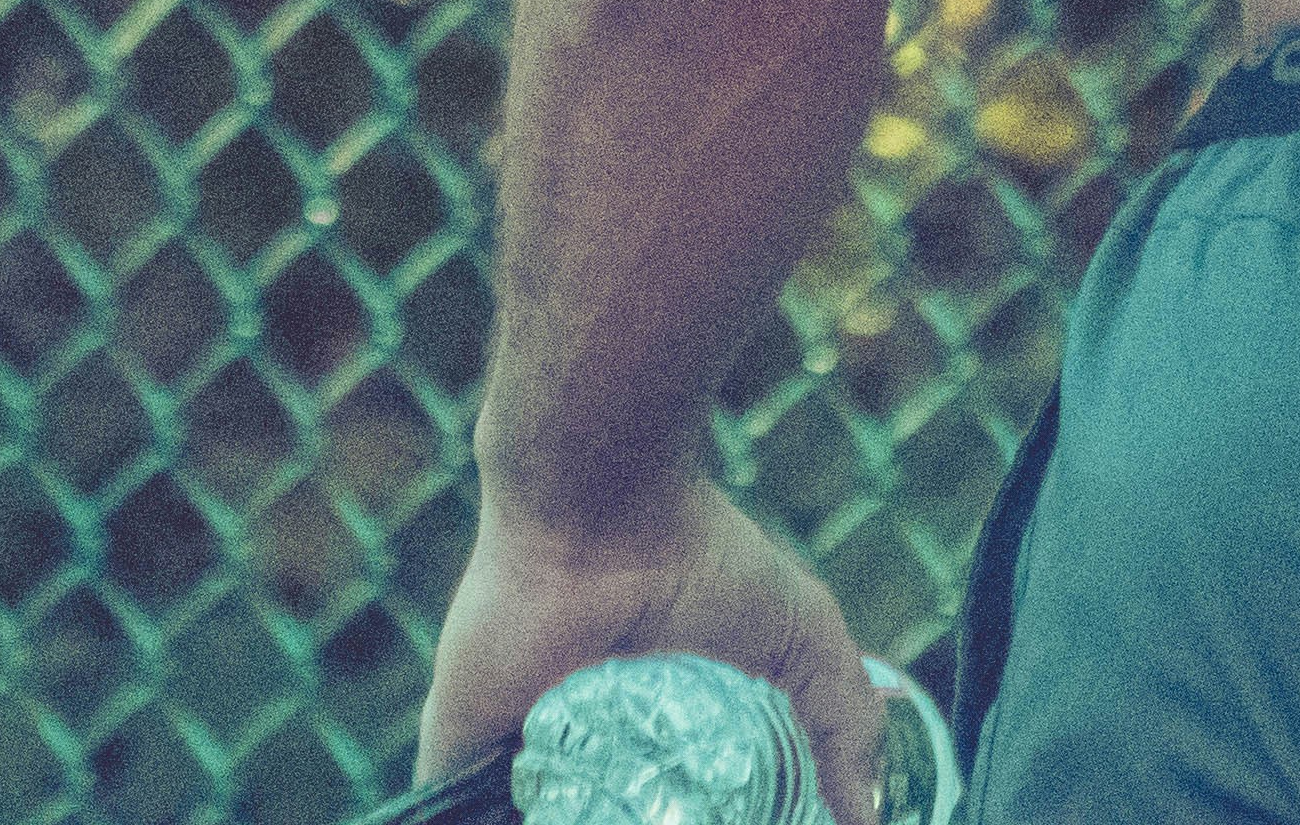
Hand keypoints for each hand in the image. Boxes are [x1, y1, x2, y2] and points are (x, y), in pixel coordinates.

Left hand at [415, 476, 885, 821]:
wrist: (596, 506)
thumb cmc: (704, 560)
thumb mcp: (805, 642)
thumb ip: (843, 730)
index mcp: (654, 732)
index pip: (673, 812)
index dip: (708, 821)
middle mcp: (584, 751)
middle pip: (607, 819)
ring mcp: (516, 758)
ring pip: (539, 822)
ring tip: (627, 820)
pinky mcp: (456, 756)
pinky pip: (458, 823)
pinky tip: (544, 820)